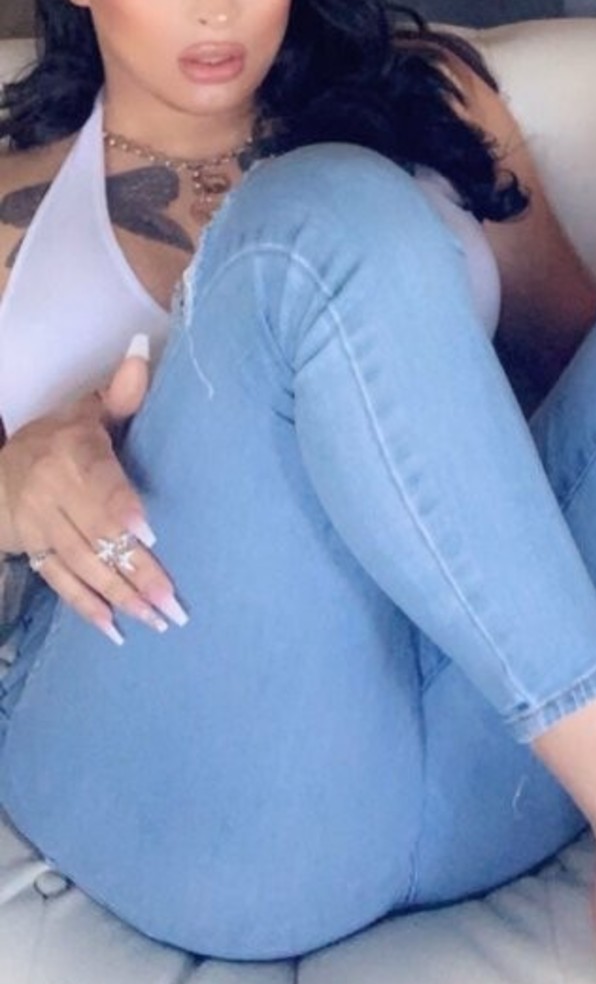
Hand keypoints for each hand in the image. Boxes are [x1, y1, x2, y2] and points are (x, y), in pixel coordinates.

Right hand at [0, 340, 187, 644]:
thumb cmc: (59, 439)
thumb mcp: (84, 412)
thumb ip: (119, 393)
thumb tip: (142, 353)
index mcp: (71, 453)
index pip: (97, 482)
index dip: (118, 507)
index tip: (146, 533)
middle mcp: (51, 492)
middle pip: (97, 534)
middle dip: (137, 570)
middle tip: (174, 604)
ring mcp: (39, 528)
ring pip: (84, 565)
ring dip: (122, 596)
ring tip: (158, 621)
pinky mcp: (32, 553)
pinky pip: (61, 583)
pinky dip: (87, 609)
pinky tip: (116, 631)